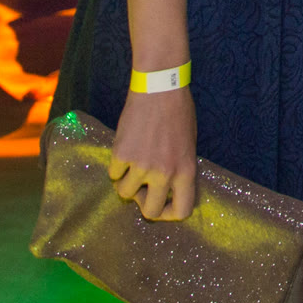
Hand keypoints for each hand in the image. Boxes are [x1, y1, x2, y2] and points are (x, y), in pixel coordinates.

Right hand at [109, 87, 197, 220]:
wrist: (159, 88)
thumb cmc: (178, 112)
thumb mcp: (189, 144)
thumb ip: (179, 169)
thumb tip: (167, 191)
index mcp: (186, 171)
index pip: (181, 211)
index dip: (169, 213)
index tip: (163, 204)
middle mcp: (165, 173)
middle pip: (150, 211)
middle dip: (144, 202)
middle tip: (143, 187)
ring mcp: (141, 165)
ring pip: (125, 194)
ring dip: (127, 182)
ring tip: (133, 164)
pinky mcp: (121, 155)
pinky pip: (113, 174)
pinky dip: (117, 166)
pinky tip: (126, 149)